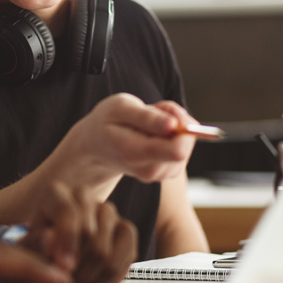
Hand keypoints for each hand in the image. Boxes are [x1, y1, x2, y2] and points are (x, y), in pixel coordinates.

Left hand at [20, 182, 136, 282]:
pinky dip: (113, 276)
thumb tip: (50, 237)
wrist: (54, 258)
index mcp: (56, 193)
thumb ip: (35, 244)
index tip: (64, 267)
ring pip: (108, 247)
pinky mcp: (125, 229)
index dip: (67, 242)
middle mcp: (84, 195)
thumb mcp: (28, 248)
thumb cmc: (38, 250)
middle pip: (89, 233)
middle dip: (79, 267)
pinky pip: (128, 253)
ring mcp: (107, 211)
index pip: (68, 212)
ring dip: (93, 275)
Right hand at [52, 93, 196, 194]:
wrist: (96, 145)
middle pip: (185, 148)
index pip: (177, 150)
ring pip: (186, 149)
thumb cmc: (107, 122)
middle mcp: (149, 170)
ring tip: (151, 120)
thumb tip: (174, 125)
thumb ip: (147, 116)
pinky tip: (155, 130)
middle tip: (157, 109)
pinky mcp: (165, 172)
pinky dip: (174, 137)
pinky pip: (183, 151)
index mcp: (135, 153)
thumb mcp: (120, 108)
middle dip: (179, 124)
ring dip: (176, 129)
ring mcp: (158, 174)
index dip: (182, 127)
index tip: (167, 110)